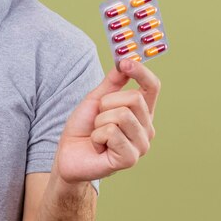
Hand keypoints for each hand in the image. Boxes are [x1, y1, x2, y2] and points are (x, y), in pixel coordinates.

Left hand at [53, 58, 159, 183]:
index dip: (141, 72)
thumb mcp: (96, 100)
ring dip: (100, 122)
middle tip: (98, 120)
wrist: (68, 155)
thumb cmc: (83, 129)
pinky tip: (98, 146)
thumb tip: (125, 61)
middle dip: (106, 105)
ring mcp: (141, 145)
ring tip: (97, 134)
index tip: (125, 62)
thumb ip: (112, 83)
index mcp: (142, 113)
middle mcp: (147, 129)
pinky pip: (112, 132)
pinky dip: (97, 136)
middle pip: (134, 98)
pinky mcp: (130, 159)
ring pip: (122, 115)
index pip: (152, 87)